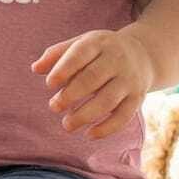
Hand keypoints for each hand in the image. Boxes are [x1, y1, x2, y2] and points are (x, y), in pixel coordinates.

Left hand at [31, 28, 154, 137]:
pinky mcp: (138, 97)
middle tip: (53, 106)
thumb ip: (56, 54)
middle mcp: (116, 60)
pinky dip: (107, 128)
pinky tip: (89, 135)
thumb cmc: (101, 51)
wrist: (143, 54)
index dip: (64, 69)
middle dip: (71, 95)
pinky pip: (124, 116)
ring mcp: (129, 79)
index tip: (49, 84)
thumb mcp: (81, 44)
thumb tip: (35, 69)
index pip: (80, 54)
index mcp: (98, 43)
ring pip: (108, 100)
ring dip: (85, 115)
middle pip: (93, 78)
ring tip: (67, 125)